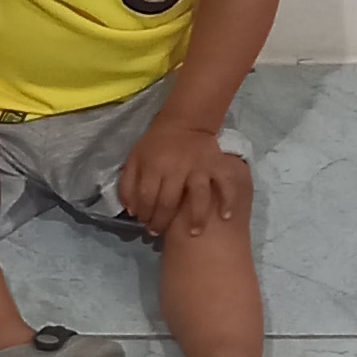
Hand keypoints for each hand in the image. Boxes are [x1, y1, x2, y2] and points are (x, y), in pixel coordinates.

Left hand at [119, 118, 243, 237]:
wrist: (185, 123)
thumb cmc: (157, 145)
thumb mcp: (134, 159)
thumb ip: (128, 184)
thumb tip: (131, 211)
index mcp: (153, 166)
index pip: (145, 197)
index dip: (143, 214)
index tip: (145, 223)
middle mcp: (176, 168)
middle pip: (168, 202)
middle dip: (161, 222)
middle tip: (159, 232)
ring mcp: (199, 167)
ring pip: (197, 197)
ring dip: (195, 219)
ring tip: (193, 234)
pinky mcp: (217, 165)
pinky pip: (225, 184)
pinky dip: (228, 200)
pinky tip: (226, 216)